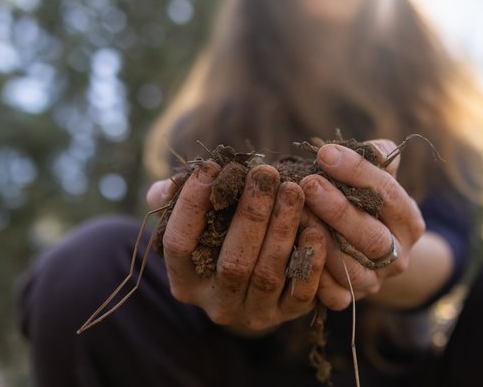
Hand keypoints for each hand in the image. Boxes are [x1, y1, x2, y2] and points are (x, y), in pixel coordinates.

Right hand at [145, 162, 327, 332]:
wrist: (255, 283)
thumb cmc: (220, 237)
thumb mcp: (193, 222)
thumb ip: (173, 202)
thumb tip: (168, 187)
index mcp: (184, 281)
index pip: (179, 245)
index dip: (192, 205)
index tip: (210, 167)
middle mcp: (215, 305)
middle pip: (232, 263)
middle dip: (251, 214)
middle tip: (266, 173)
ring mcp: (252, 313)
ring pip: (267, 275)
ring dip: (282, 230)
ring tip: (293, 190)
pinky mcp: (286, 315)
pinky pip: (300, 293)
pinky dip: (310, 262)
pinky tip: (315, 228)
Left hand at [299, 140, 425, 309]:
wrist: (369, 250)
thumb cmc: (366, 202)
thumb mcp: (376, 177)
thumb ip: (374, 158)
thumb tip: (364, 148)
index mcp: (409, 221)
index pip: (388, 195)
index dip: (357, 173)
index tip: (325, 153)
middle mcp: (398, 256)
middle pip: (372, 237)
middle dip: (338, 209)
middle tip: (308, 183)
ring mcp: (376, 282)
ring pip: (351, 269)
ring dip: (321, 241)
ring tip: (295, 213)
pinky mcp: (352, 300)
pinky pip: (334, 295)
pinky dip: (315, 275)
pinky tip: (294, 250)